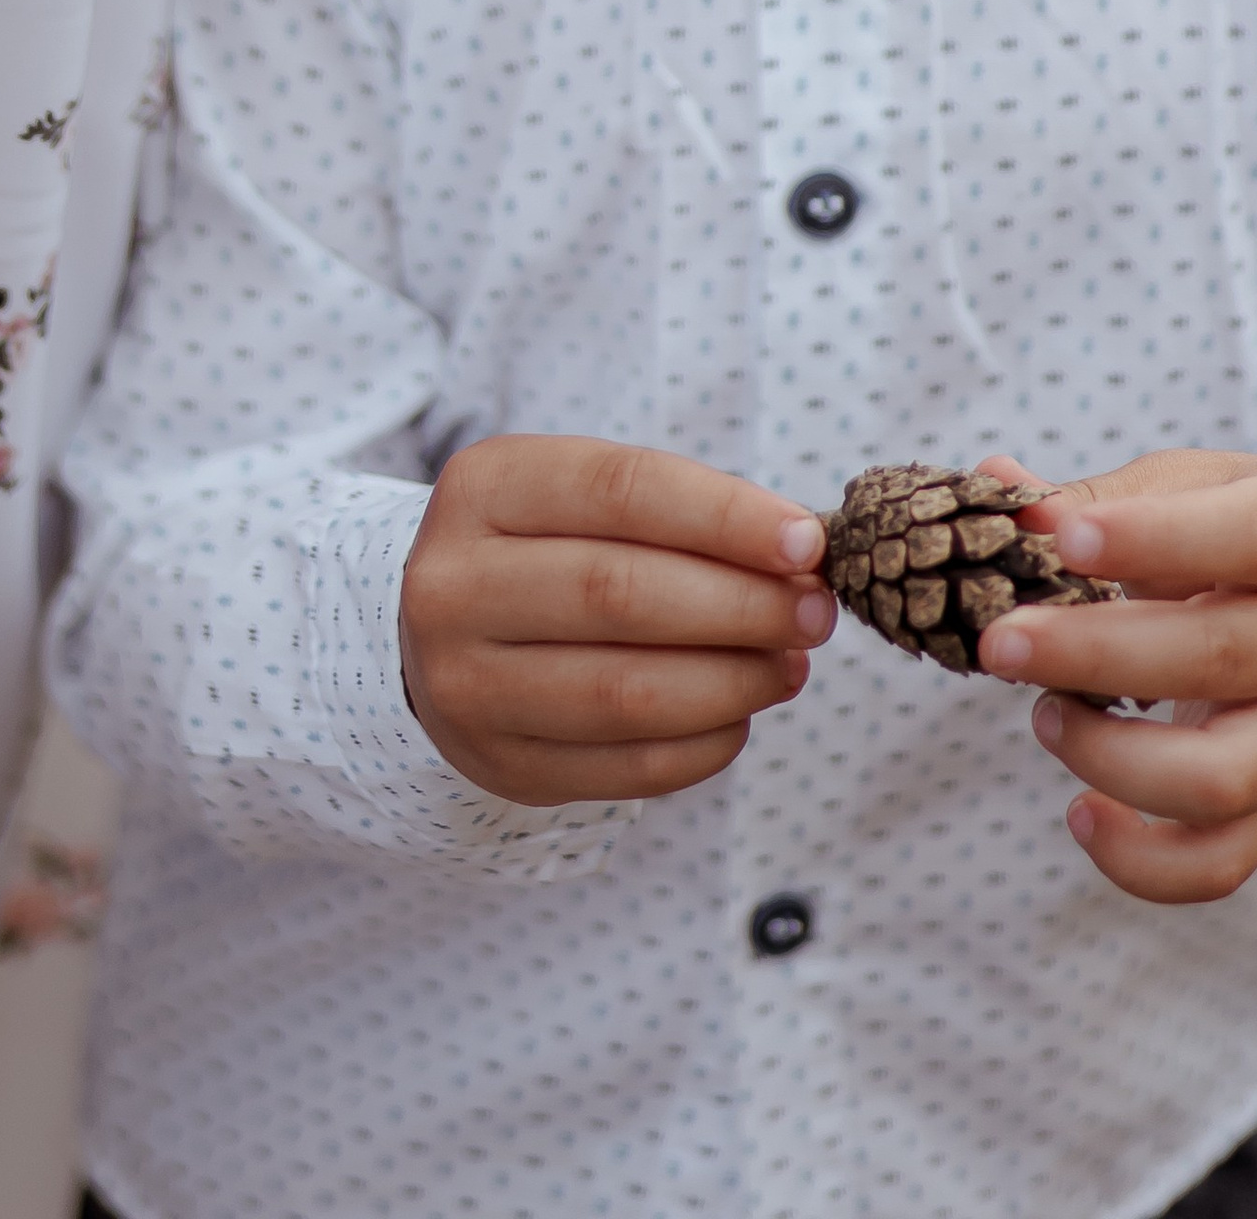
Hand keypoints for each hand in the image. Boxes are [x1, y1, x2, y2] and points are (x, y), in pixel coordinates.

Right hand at [399, 433, 832, 806]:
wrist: (441, 634)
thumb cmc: (548, 548)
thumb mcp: (586, 499)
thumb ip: (682, 515)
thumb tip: (799, 556)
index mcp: (483, 488)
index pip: (620, 490)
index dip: (724, 516)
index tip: (806, 542)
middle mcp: (454, 585)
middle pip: (620, 593)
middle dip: (741, 604)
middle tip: (815, 611)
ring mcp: (466, 684)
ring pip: (626, 692)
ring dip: (734, 680)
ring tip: (789, 663)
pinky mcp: (502, 765)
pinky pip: (627, 767)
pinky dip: (706, 743)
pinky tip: (740, 714)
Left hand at [971, 446, 1256, 903]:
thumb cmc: (1239, 530)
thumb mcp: (1192, 488)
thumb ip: (1098, 498)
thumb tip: (998, 484)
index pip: (1250, 537)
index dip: (1153, 538)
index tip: (1063, 540)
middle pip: (1219, 660)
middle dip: (1093, 654)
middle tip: (1001, 640)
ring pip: (1220, 779)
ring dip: (1109, 756)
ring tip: (1044, 712)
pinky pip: (1220, 862)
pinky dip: (1142, 862)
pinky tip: (1080, 811)